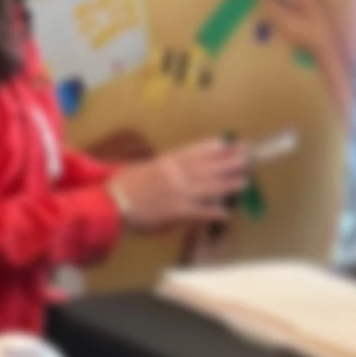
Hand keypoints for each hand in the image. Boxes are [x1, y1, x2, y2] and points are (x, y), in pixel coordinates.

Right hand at [112, 140, 248, 232]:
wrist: (109, 204)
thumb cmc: (120, 187)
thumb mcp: (140, 170)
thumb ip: (160, 169)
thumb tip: (174, 168)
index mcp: (165, 162)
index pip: (193, 152)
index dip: (212, 148)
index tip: (227, 143)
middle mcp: (175, 174)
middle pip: (207, 167)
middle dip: (228, 162)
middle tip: (246, 158)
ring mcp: (177, 192)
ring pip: (209, 186)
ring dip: (228, 184)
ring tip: (244, 181)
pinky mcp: (176, 211)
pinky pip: (200, 211)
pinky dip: (213, 213)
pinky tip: (225, 214)